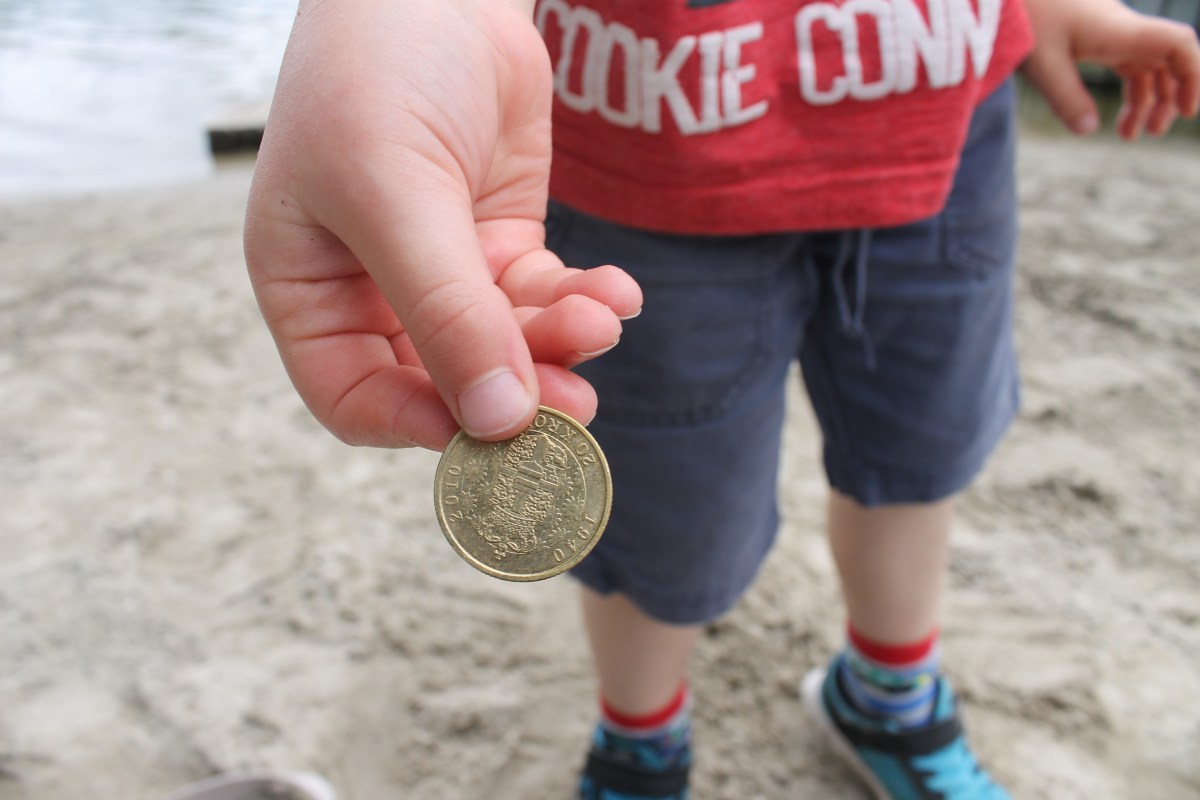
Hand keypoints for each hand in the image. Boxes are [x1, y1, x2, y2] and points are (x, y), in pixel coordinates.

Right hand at [244, 0, 640, 450]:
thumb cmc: (379, 70)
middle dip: (513, 391)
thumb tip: (499, 421)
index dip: (417, 424)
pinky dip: (582, 303)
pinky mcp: (503, 243)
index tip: (488, 431)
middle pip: (444, 382)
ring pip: (505, 345)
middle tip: (576, 404)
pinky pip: (544, 299)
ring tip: (602, 321)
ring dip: (559, 344)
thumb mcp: (394, 190)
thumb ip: (445, 309)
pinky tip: (616, 294)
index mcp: (310, 287)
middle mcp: (374, 291)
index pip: (354, 396)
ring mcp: (444, 271)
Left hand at [1022, 0, 1199, 137]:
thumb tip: (1089, 131)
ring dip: (1146, 99)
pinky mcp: (1093, 37)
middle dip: (1168, 97)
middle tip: (1152, 133)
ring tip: (1128, 135)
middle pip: (1166, 60)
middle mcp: (1122, 28)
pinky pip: (1125, 63)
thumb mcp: (1041, 62)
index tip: (1188, 112)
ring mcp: (1109, 32)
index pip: (1178, 46)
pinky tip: (1112, 116)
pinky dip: (1126, 90)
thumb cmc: (1025, 17)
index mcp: (1120, 30)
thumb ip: (1066, 97)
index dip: (1193, 76)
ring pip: (1145, 65)